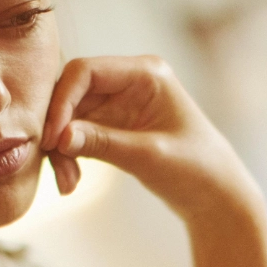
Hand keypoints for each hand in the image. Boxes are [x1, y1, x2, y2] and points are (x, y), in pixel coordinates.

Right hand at [41, 56, 259, 220]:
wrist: (214, 195)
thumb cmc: (196, 169)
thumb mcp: (149, 156)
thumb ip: (103, 143)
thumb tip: (57, 138)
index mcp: (146, 73)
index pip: (86, 71)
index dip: (62, 101)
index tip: (51, 139)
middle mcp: (129, 81)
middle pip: (72, 93)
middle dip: (58, 131)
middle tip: (57, 171)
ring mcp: (119, 102)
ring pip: (69, 116)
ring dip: (61, 149)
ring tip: (67, 185)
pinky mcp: (112, 124)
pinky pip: (76, 133)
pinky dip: (69, 156)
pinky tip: (70, 182)